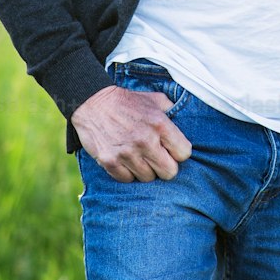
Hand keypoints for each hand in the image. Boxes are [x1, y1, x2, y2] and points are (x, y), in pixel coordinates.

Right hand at [71, 83, 192, 181]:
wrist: (93, 103)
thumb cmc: (127, 102)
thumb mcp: (155, 99)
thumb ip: (172, 110)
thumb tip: (186, 120)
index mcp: (159, 124)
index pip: (184, 153)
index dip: (179, 153)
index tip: (172, 150)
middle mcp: (145, 141)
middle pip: (169, 172)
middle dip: (166, 166)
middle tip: (158, 158)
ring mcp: (127, 153)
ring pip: (148, 178)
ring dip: (146, 170)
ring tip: (140, 157)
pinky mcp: (110, 162)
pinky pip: (128, 180)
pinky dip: (128, 173)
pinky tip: (126, 161)